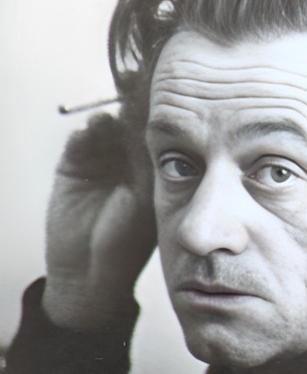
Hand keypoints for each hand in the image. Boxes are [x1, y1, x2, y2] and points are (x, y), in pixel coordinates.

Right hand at [43, 111, 155, 328]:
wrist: (90, 272)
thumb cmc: (128, 242)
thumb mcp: (146, 202)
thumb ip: (149, 168)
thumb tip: (162, 133)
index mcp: (149, 169)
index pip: (154, 136)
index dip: (158, 122)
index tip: (165, 108)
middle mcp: (126, 162)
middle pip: (130, 124)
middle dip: (133, 112)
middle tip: (137, 101)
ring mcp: (100, 162)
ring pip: (105, 127)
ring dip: (110, 119)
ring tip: (114, 118)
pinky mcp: (73, 166)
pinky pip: (79, 140)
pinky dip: (85, 132)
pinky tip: (93, 131)